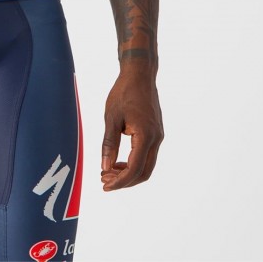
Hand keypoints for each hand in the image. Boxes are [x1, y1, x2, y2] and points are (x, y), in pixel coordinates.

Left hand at [101, 67, 162, 190]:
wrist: (140, 75)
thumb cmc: (123, 93)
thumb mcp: (111, 117)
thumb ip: (109, 143)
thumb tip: (105, 167)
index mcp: (145, 136)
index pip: (134, 169)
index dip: (120, 181)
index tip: (105, 186)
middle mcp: (156, 139)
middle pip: (144, 172)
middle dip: (124, 181)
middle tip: (104, 181)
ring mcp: (158, 136)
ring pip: (146, 165)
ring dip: (128, 173)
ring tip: (108, 172)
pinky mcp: (155, 133)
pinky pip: (146, 155)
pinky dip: (133, 163)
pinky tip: (118, 161)